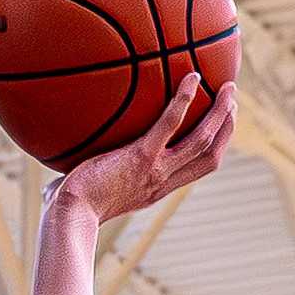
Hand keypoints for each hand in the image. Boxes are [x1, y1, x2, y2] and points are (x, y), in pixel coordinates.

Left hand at [52, 76, 237, 221]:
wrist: (68, 217)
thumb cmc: (69, 208)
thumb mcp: (86, 189)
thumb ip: (86, 175)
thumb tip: (63, 165)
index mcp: (155, 188)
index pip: (196, 168)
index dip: (214, 146)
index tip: (220, 125)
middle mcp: (162, 181)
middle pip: (211, 155)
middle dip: (227, 127)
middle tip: (232, 100)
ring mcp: (155, 170)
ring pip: (203, 141)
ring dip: (220, 114)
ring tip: (229, 88)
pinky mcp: (141, 158)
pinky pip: (170, 125)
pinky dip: (184, 101)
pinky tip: (192, 78)